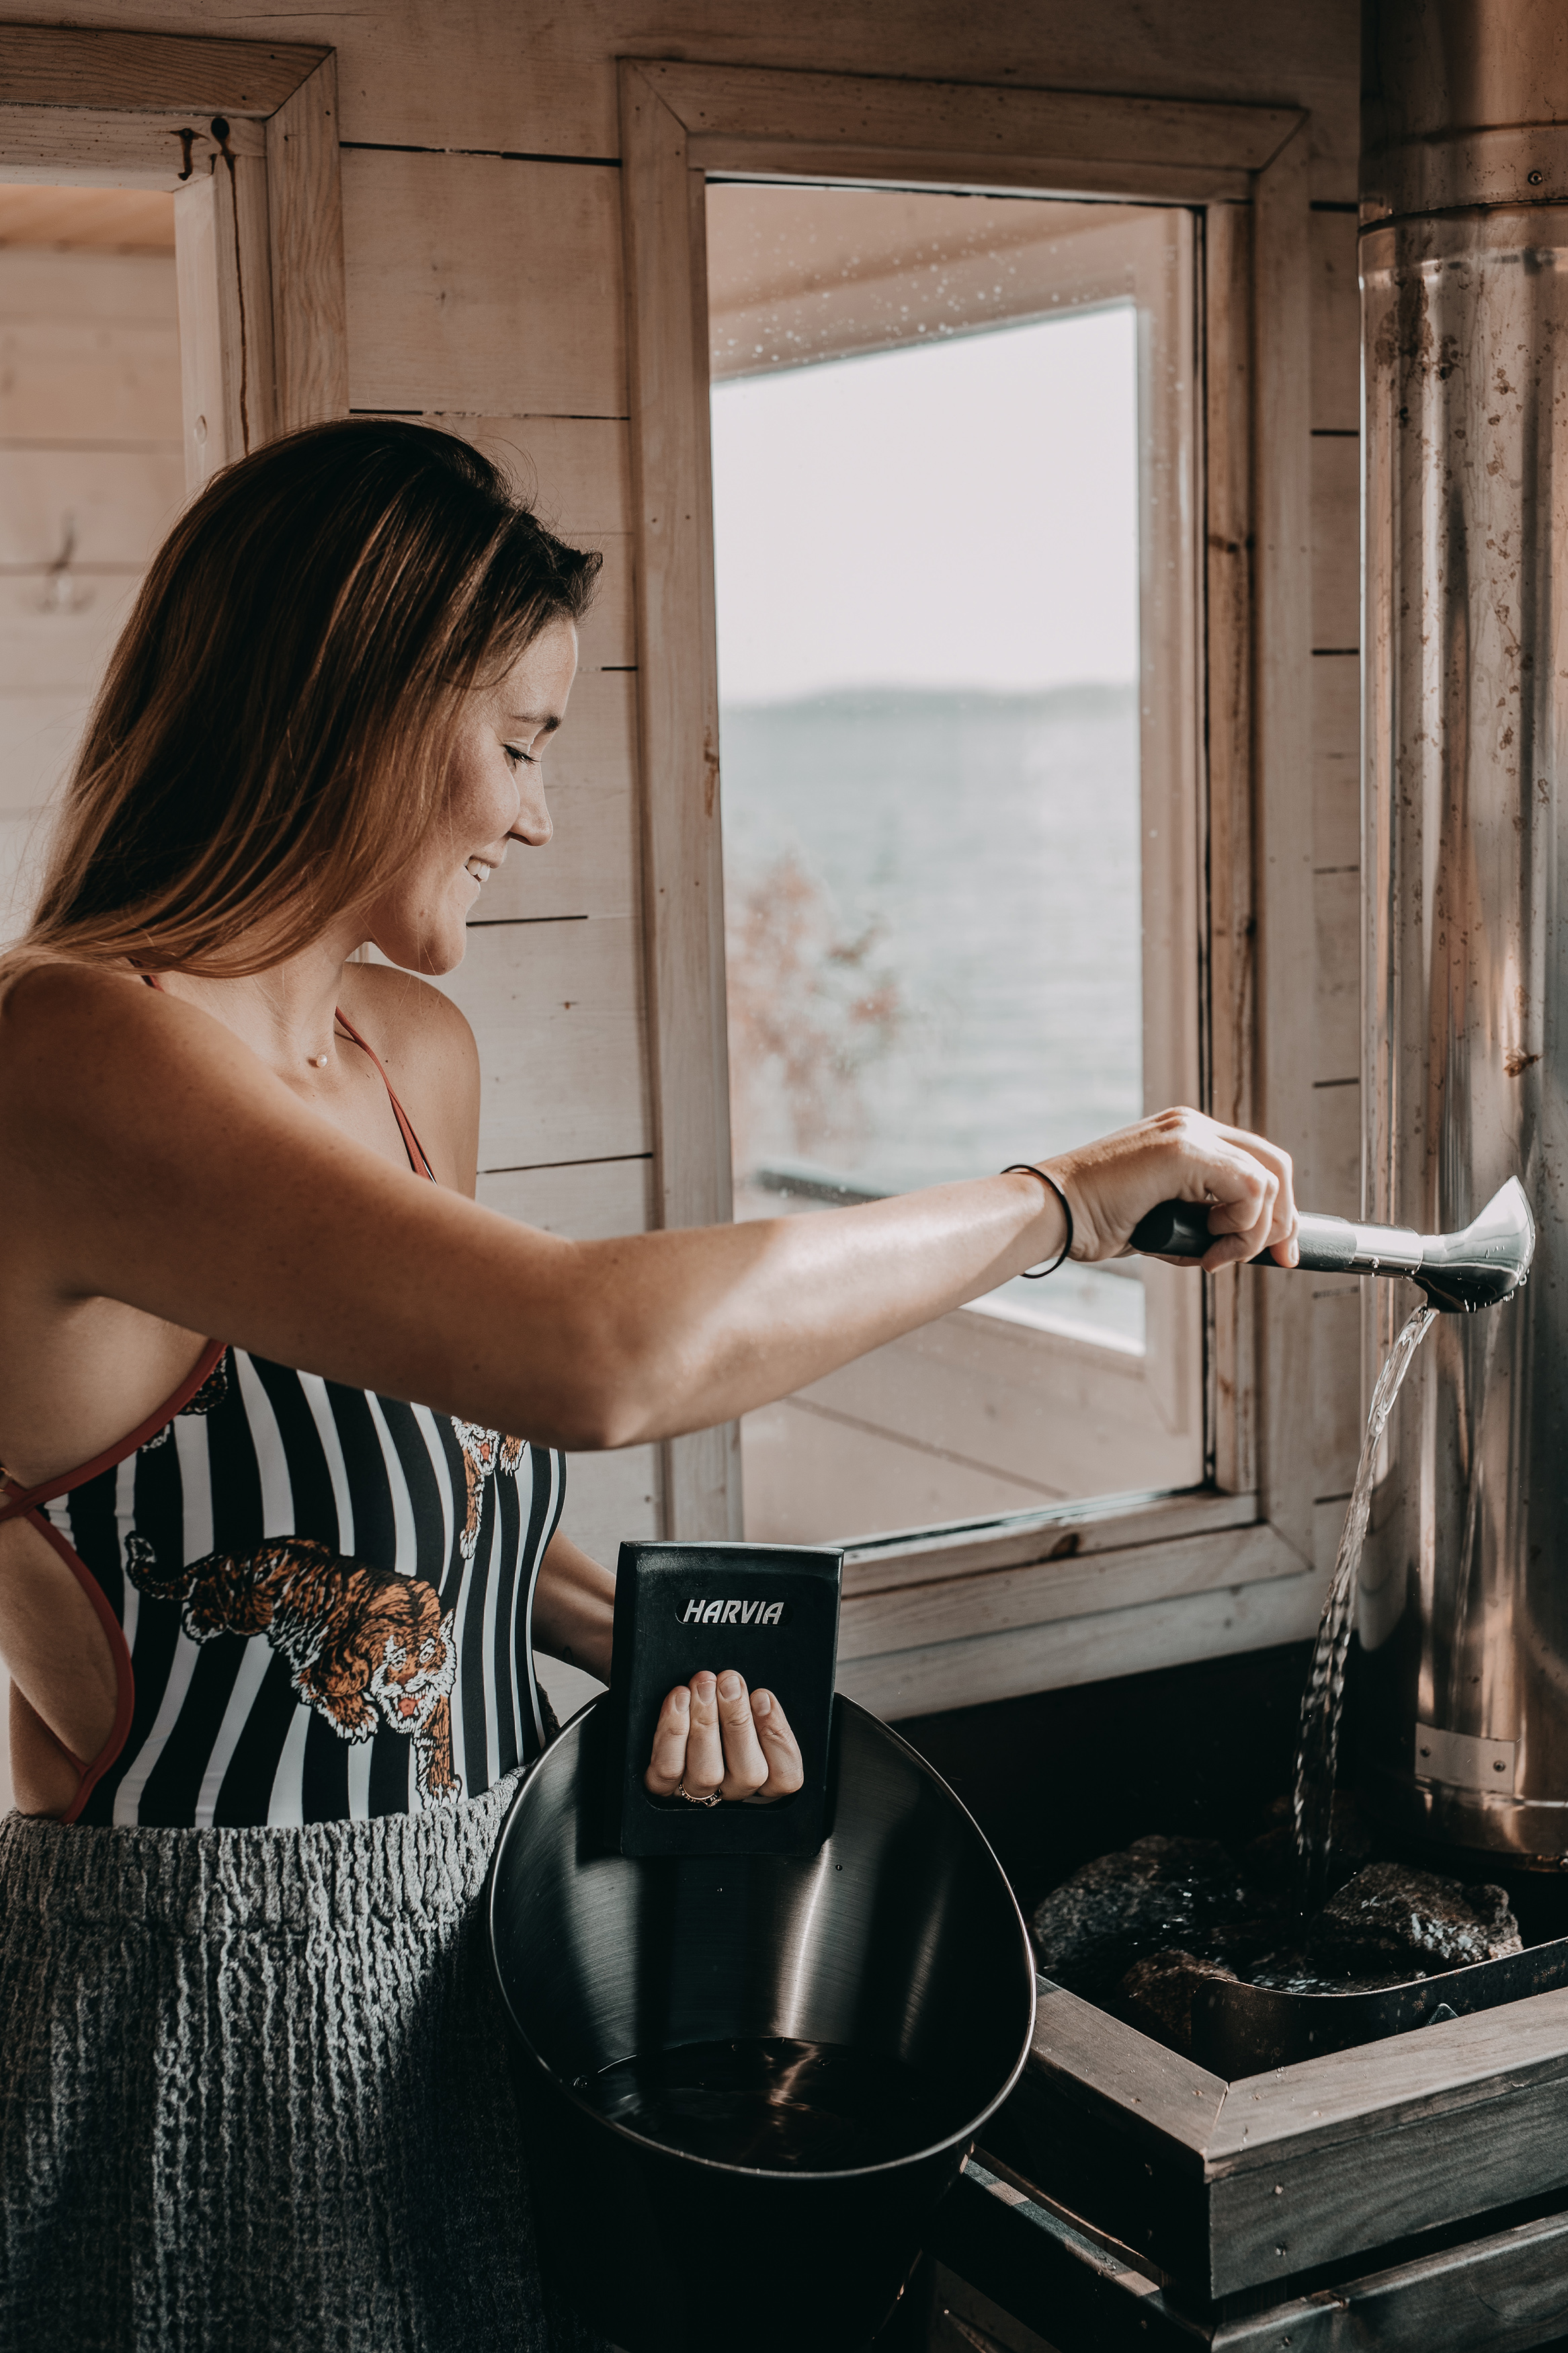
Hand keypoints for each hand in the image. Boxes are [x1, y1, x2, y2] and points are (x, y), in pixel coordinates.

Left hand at [643, 1669, 803, 1802]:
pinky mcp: (661, 1789)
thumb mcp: (744, 1712)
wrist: (669, 1731)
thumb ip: (756, 1709)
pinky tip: (679, 1698)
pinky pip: (668, 1769)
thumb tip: (761, 1700)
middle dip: (738, 1721)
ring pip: (708, 1772)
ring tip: (704, 1684)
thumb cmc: (715, 1717)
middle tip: (729, 1682)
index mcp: (762, 1779)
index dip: (778, 1737)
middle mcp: (732, 1793)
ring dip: (706, 1722)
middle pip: (748, 1774)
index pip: (785, 1777)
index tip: (762, 1696)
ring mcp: (696, 1796)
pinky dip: (673, 1731)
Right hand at [1043, 1106, 1298, 1271]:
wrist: (1052, 1214)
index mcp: (1187, 1135)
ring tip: (1211, 1255)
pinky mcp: (1184, 1149)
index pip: (1257, 1162)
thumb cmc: (1096, 1221)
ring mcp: (1188, 1132)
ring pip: (1267, 1181)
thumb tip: (1246, 1246)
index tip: (1278, 1252)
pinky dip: (1240, 1228)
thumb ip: (1202, 1219)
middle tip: (1278, 1258)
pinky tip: (1205, 1246)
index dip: (1279, 1209)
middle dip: (1284, 1219)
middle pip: (1275, 1164)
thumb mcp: (1164, 1219)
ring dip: (1251, 1233)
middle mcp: (1192, 1125)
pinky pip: (1250, 1188)